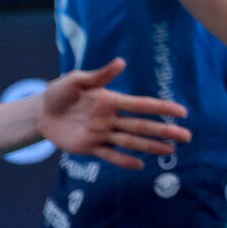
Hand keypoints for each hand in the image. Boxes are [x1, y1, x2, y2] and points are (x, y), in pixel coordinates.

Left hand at [40, 58, 191, 169]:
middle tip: (186, 136)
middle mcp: (112, 118)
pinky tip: (141, 165)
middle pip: (143, 126)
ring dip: (151, 147)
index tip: (181, 112)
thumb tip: (121, 62)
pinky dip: (124, 161)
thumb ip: (99, 75)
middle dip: (164, 131)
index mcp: (112, 100)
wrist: (40, 112)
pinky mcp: (90, 148)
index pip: (142, 105)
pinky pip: (110, 155)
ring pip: (131, 142)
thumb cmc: (60, 92)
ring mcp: (102, 134)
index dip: (162, 108)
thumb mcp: (76, 80)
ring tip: (171, 152)